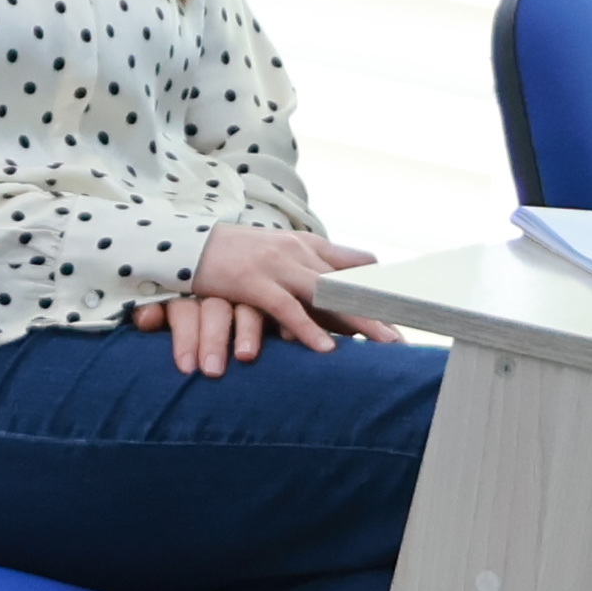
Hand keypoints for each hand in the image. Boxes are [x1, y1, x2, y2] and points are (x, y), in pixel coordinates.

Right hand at [131, 223, 385, 377]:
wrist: (183, 241)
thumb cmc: (232, 254)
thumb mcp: (276, 254)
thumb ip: (307, 269)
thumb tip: (341, 293)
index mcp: (305, 245)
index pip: (356, 265)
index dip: (383, 290)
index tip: (408, 314)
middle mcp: (297, 251)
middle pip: (349, 284)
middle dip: (380, 313)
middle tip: (404, 341)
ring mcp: (276, 265)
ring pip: (327, 295)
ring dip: (359, 321)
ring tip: (384, 345)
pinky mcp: (252, 280)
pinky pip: (287, 308)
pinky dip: (308, 329)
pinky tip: (327, 349)